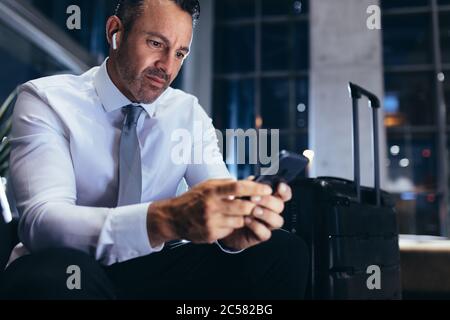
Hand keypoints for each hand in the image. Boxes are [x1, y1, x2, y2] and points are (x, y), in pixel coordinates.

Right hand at [146, 179, 272, 246]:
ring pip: (240, 220)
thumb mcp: (206, 186)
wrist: (173, 218)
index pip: (238, 187)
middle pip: (244, 207)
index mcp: (211, 191)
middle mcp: (211, 207)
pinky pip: (231, 229)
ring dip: (243, 216)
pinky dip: (232, 225)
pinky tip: (224, 221)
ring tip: (237, 212)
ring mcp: (211, 222)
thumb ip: (226, 183)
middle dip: (254, 205)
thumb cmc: (192, 199)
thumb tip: (247, 181)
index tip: (267, 189)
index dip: (256, 188)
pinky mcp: (211, 234)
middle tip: (258, 203)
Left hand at [218, 176, 292, 250]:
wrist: (227, 225)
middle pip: (280, 206)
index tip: (279, 186)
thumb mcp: (242, 194)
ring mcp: (268, 225)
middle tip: (254, 198)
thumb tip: (253, 178)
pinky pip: (266, 233)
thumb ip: (249, 186)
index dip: (285, 190)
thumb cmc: (237, 207)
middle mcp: (272, 211)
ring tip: (252, 210)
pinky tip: (247, 221)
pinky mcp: (261, 235)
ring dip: (266, 214)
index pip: (284, 194)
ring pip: (277, 221)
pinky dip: (257, 226)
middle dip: (268, 201)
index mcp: (270, 199)